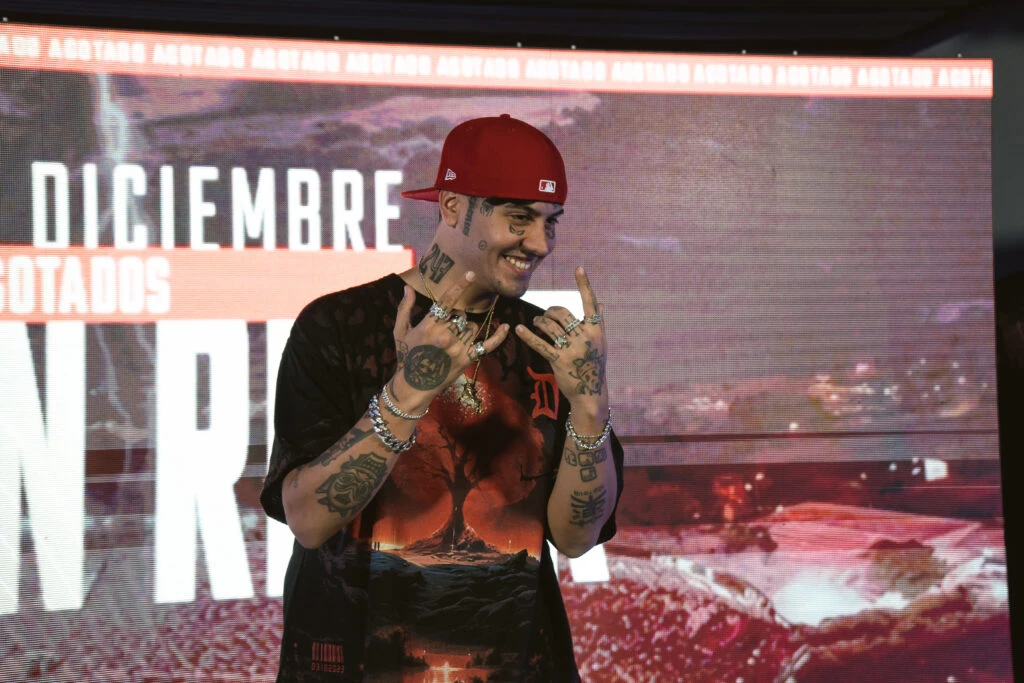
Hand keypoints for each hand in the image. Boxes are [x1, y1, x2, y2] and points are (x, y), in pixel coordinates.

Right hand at [391, 272, 509, 410]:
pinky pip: (486, 345)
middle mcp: (444, 335)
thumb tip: (407, 288)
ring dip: (465, 330)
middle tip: (442, 333)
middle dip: (454, 319)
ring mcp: (457, 348)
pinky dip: (498, 337)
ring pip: (472, 327)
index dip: (460, 285)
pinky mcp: (466, 360)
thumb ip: (404, 308)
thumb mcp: (400, 331)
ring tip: (450, 343)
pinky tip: (506, 327)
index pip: (447, 301)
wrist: (412, 386)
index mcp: (428, 325)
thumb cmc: (405, 357)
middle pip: (460, 315)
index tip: (471, 274)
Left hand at [515, 266, 607, 417]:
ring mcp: (572, 349)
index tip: (579, 268)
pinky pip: (540, 343)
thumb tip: (601, 302)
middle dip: (550, 311)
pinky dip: (528, 335)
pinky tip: (519, 328)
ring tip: (536, 322)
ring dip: (539, 322)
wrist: (590, 392)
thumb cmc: (595, 365)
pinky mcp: (559, 361)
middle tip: (546, 315)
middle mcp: (585, 338)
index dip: (584, 284)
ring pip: (550, 326)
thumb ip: (598, 322)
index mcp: (595, 331)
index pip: (590, 302)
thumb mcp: (601, 344)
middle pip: (562, 313)